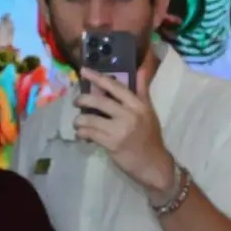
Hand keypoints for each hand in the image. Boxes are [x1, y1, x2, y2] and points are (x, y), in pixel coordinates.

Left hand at [74, 70, 174, 196]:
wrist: (153, 163)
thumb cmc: (150, 135)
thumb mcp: (148, 111)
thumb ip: (142, 89)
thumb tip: (141, 67)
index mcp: (137, 105)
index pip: (115, 87)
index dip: (97, 77)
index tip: (83, 70)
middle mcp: (129, 115)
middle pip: (99, 101)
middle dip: (83, 100)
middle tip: (77, 101)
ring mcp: (119, 130)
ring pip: (90, 119)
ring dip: (79, 120)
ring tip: (78, 122)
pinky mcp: (111, 144)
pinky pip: (90, 134)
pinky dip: (82, 133)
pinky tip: (82, 134)